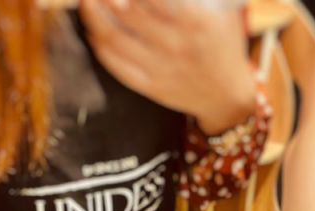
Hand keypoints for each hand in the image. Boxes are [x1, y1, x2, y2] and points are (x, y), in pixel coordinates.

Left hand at [81, 0, 255, 133]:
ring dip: (93, 17)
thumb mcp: (221, 8)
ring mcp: (162, 68)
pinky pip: (117, 66)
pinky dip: (100, 46)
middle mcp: (177, 44)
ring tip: (86, 2)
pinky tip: (94, 32)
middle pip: (125, 12)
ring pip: (115, 39)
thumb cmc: (222, 43)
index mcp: (195, 20)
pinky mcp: (152, 87)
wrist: (228, 96)